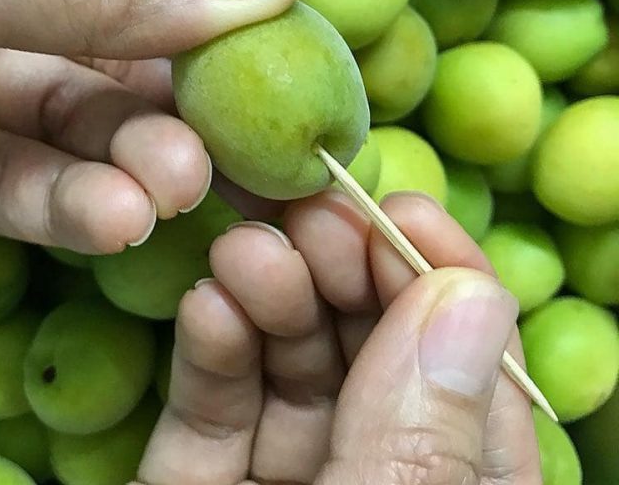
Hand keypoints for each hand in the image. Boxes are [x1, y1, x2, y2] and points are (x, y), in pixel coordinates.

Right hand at [135, 193, 542, 484]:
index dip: (440, 282)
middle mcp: (373, 470)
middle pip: (372, 350)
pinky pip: (213, 404)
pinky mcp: (197, 478)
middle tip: (308, 212)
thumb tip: (473, 299)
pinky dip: (211, 344)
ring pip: (291, 363)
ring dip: (271, 292)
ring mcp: (286, 473)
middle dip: (343, 270)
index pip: (473, 375)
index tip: (402, 213)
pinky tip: (207, 303)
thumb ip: (422, 442)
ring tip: (246, 251)